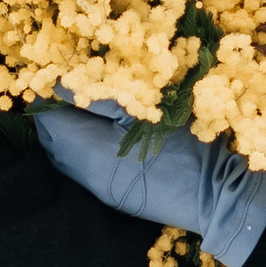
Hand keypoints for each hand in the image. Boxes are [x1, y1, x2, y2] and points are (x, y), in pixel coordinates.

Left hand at [33, 95, 265, 266]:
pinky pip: (79, 166)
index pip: (49, 120)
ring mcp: (97, 188)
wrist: (216, 194)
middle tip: (75, 83)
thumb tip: (60, 83)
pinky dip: (80, 144)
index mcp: (90, 152)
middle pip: (51, 139)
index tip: (61, 72)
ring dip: (68, 128)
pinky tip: (100, 129)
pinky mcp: (110, 194)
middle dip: (56, 111)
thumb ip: (99, 98)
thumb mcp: (145, 111)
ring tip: (87, 103)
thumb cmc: (186, 146)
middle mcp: (85, 175)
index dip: (49, 94)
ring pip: (63, 154)